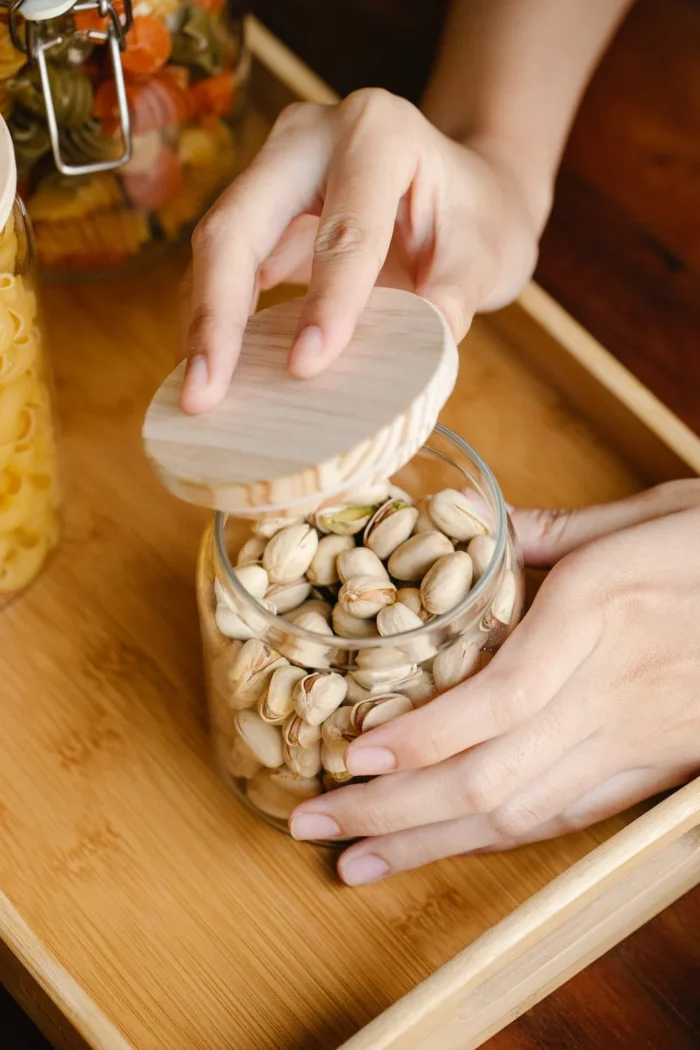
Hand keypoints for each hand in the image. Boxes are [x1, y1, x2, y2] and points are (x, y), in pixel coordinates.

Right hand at [179, 88, 541, 412]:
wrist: (462, 191)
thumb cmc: (476, 218)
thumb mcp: (488, 253)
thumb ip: (458, 296)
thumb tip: (423, 359)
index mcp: (378, 132)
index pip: (345, 227)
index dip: (325, 301)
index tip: (305, 367)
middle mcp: (310, 136)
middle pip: (239, 224)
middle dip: (217, 315)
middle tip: (203, 393)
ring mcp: (274, 170)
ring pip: (217, 247)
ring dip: (204, 325)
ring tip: (198, 396)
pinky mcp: (260, 211)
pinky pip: (224, 266)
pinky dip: (215, 321)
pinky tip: (212, 373)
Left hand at [289, 480, 699, 884]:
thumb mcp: (647, 515)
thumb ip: (554, 533)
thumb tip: (480, 529)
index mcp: (602, 615)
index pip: (499, 699)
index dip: (423, 740)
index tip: (353, 757)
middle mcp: (612, 691)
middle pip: (492, 775)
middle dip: (394, 810)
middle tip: (314, 826)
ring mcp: (636, 740)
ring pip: (522, 813)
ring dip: (430, 843)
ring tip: (356, 860)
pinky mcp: (655, 767)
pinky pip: (567, 817)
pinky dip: (497, 839)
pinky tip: (443, 848)